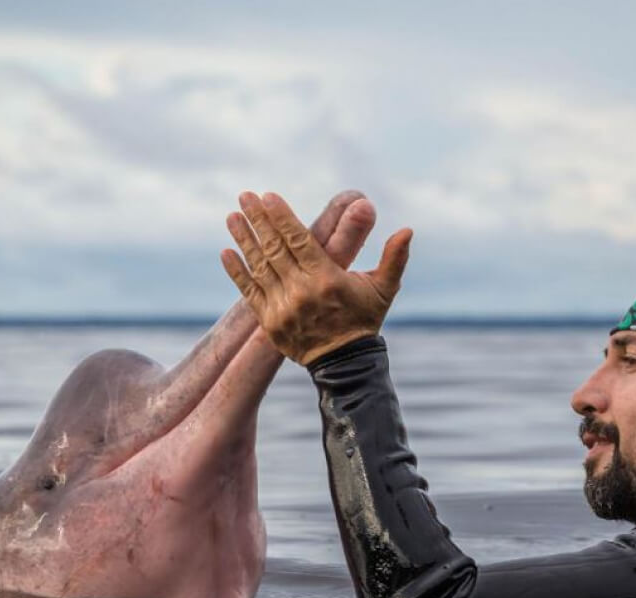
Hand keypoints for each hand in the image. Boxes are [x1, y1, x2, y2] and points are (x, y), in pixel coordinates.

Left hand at [221, 192, 412, 365]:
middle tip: (245, 197)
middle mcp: (301, 291)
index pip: (298, 240)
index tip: (268, 196)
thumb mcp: (384, 289)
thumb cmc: (365, 319)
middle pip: (274, 248)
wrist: (345, 363)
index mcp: (327, 278)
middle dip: (258, 220)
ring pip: (259, 267)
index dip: (281, 217)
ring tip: (232, 217)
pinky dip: (238, 272)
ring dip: (244, 240)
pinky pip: (249, 292)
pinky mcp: (270, 322)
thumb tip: (408, 230)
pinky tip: (227, 252)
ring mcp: (283, 308)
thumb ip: (394, 258)